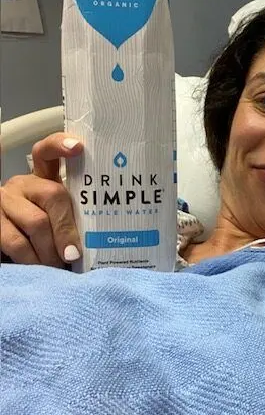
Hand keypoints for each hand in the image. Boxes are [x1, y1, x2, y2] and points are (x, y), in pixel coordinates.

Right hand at [1, 133, 82, 266]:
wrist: (10, 246)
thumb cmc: (46, 234)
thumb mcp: (59, 219)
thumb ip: (74, 217)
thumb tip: (105, 237)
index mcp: (42, 179)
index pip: (47, 152)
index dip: (60, 146)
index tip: (78, 147)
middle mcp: (22, 185)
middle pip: (52, 195)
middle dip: (67, 229)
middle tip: (74, 254)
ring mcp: (4, 202)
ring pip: (36, 222)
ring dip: (51, 250)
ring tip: (59, 265)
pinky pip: (16, 242)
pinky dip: (32, 260)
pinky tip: (40, 268)